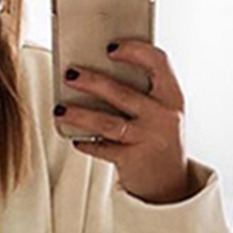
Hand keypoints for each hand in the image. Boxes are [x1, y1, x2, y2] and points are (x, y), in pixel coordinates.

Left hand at [56, 39, 195, 204]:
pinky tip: (75, 139)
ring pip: (107, 122)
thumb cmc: (160, 140)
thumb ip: (144, 93)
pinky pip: (102, 149)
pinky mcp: (132, 160)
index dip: (135, 51)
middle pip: (122, 92)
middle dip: (92, 81)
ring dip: (80, 114)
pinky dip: (87, 143)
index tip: (111, 47)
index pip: (158, 63)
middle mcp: (162, 117)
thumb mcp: (162, 113)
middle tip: (70, 74)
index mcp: (172, 98)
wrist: (170, 185)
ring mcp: (147, 139)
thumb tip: (102, 71)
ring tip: (60, 108)